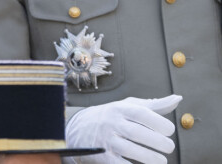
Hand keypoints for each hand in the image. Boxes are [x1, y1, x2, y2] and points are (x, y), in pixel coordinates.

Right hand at [65, 94, 182, 162]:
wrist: (78, 128)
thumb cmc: (112, 116)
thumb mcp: (128, 106)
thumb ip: (154, 105)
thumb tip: (178, 99)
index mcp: (120, 109)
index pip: (142, 114)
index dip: (159, 123)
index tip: (168, 130)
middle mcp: (112, 123)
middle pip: (139, 134)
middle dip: (160, 143)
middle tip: (168, 147)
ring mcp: (107, 140)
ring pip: (133, 152)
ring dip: (152, 159)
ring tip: (160, 161)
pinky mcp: (103, 157)